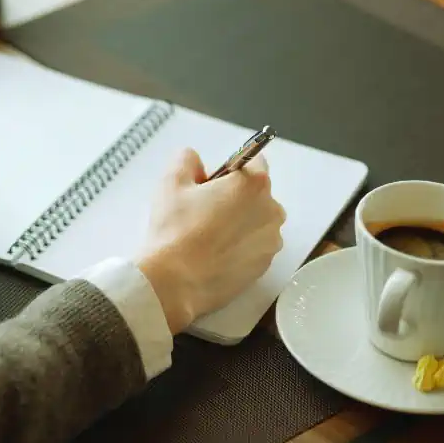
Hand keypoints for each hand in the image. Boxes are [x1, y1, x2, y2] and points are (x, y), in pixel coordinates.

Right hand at [135, 148, 285, 333]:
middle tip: (200, 210)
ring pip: (255, 221)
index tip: (208, 183)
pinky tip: (211, 254)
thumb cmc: (175, 230)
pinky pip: (253, 247)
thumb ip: (186, 159)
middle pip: (255, 193)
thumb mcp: (171, 182)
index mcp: (254, 184)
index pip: (253, 160)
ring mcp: (270, 242)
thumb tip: (195, 161)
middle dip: (233, 197)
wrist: (176, 283)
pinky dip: (237, 246)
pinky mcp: (264, 267)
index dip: (228, 169)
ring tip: (204, 236)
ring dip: (237, 222)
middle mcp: (271, 211)